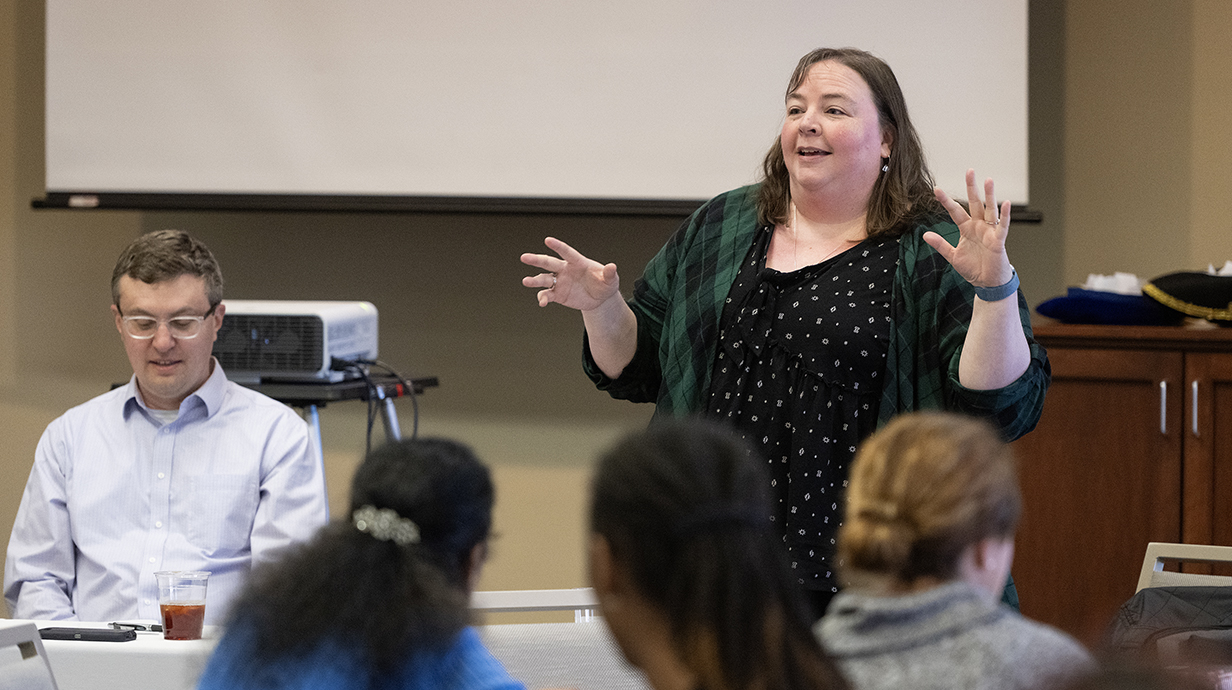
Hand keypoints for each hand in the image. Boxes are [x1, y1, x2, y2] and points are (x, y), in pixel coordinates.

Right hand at [520, 237, 620, 310]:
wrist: (600, 299)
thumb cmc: (605, 284)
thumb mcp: (610, 280)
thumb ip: (609, 273)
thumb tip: (612, 267)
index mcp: (578, 262)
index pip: (567, 252)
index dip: (558, 246)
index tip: (548, 240)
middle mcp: (565, 270)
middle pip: (548, 263)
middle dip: (536, 260)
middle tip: (524, 257)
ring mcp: (560, 282)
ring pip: (544, 279)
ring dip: (535, 280)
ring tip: (526, 281)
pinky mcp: (558, 294)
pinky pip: (547, 295)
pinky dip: (543, 298)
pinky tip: (542, 302)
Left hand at [926, 169, 1013, 287]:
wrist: (987, 282)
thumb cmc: (973, 268)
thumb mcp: (952, 256)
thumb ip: (940, 245)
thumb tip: (925, 235)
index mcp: (966, 228)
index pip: (955, 211)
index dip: (946, 201)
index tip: (936, 189)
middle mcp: (979, 226)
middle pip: (974, 203)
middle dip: (972, 188)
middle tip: (970, 171)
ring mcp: (989, 231)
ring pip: (989, 209)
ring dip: (989, 195)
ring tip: (988, 180)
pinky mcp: (998, 240)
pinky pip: (1002, 226)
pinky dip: (1005, 215)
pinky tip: (1006, 203)